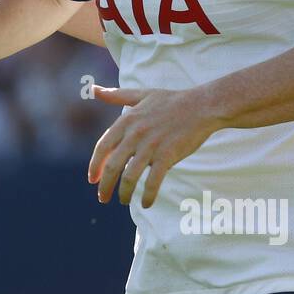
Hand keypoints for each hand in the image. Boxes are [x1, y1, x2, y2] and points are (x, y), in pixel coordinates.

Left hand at [88, 85, 217, 207]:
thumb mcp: (141, 94)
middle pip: (112, 166)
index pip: (102, 147)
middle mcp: (135, 134)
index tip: (91, 179)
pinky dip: (148, 195)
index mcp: (127, 120)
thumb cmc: (172, 100)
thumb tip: (93, 89)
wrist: (202, 106)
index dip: (94, 166)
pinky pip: (153, 181)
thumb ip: (115, 95)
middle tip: (102, 198)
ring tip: (123, 201)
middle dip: (104, 186)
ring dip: (124, 193)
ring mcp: (151, 146)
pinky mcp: (168, 156)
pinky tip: (146, 204)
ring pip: (130, 177)